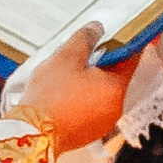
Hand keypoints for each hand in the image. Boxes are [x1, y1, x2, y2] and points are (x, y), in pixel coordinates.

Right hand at [10, 22, 129, 152]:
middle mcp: (115, 108)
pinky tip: (63, 94)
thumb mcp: (66, 57)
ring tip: (67, 74)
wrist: (31, 133)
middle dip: (101, 63)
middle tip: (82, 53)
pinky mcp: (88, 133)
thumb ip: (85, 38)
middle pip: (115, 77)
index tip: (115, 34)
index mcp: (116, 88)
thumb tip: (96, 29)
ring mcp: (102, 123)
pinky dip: (82, 99)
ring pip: (102, 94)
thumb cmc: (50, 96)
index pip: (131, 58)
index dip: (123, 43)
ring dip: (90, 82)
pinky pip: (91, 109)